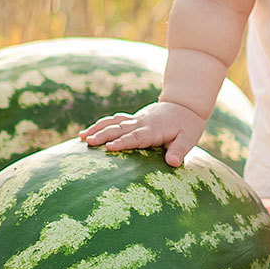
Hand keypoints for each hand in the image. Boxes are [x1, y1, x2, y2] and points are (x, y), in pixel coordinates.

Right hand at [79, 101, 208, 166]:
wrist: (184, 105)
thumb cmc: (187, 125)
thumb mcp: (188, 138)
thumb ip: (180, 150)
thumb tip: (173, 163)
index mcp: (154, 130)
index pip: (136, 137)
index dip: (122, 142)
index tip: (108, 148)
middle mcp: (141, 123)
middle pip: (119, 129)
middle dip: (102, 135)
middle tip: (87, 142)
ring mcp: (135, 120)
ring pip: (113, 123)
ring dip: (97, 128)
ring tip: (80, 137)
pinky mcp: (132, 119)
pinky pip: (114, 121)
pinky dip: (101, 125)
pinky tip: (87, 131)